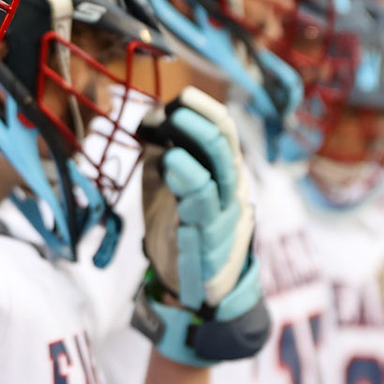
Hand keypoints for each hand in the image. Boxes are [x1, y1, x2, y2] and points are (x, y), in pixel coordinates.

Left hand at [133, 89, 267, 366]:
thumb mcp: (169, 183)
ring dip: (195, 149)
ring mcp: (222, 217)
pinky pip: (201, 207)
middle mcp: (231, 192)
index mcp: (226, 175)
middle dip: (202, 124)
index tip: (185, 96)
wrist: (191, 287)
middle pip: (226, 150)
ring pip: (218, 177)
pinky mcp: (205, 240)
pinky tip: (171, 165)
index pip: (227, 135)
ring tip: (172, 132)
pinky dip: (187, 180)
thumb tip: (152, 117)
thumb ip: (165, 151)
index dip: (209, 112)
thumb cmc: (180, 227)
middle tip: (177, 107)